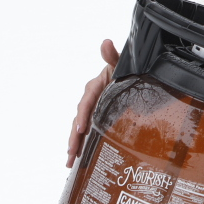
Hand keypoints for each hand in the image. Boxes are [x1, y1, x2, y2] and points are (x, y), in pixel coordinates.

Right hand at [65, 38, 121, 166]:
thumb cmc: (125, 70)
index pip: (86, 102)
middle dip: (74, 137)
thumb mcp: (120, 63)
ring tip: (70, 161)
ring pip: (80, 129)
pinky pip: (87, 133)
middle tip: (72, 153)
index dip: (83, 116)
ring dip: (74, 145)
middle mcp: (91, 100)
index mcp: (95, 87)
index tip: (82, 129)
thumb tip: (105, 42)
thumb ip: (113, 56)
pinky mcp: (97, 119)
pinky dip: (81, 145)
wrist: (133, 75)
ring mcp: (93, 111)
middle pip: (79, 120)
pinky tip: (79, 160)